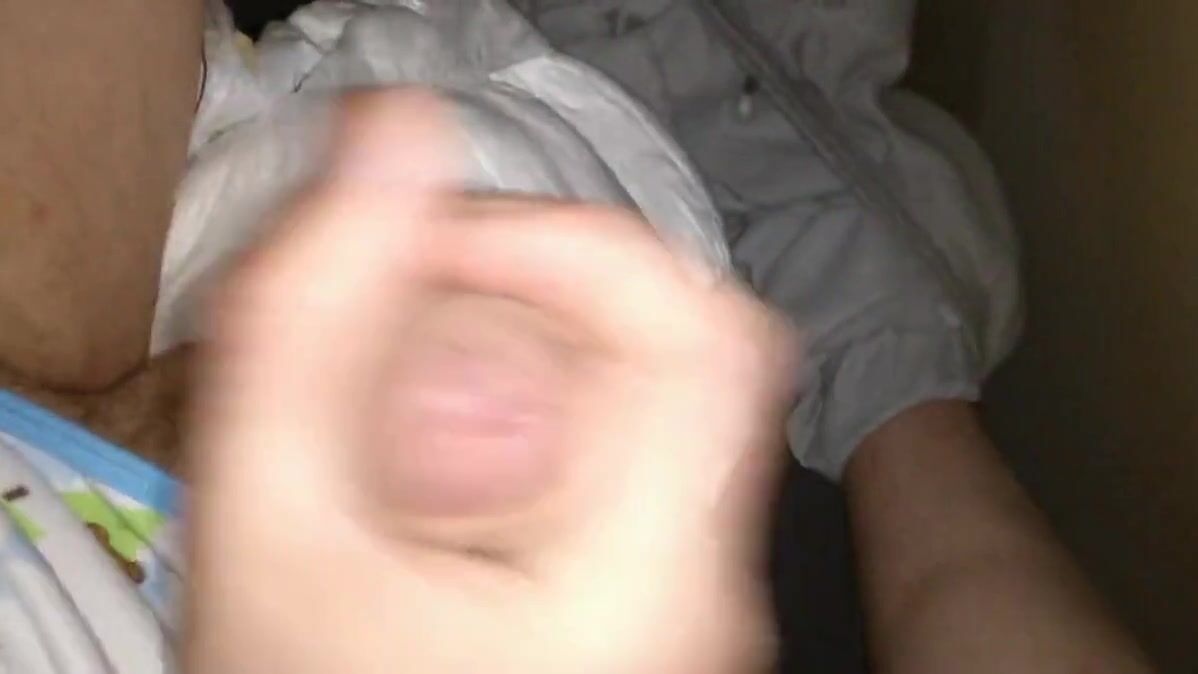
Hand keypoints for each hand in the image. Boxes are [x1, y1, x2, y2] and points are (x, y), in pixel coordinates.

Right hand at [184, 91, 796, 673]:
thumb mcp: (269, 531)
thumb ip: (319, 328)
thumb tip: (396, 153)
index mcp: (648, 577)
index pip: (700, 329)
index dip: (574, 252)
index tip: (446, 261)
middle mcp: (703, 587)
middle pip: (664, 350)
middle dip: (514, 316)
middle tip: (396, 374)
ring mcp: (689, 596)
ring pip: (637, 398)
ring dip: (509, 374)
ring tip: (395, 457)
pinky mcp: (655, 598)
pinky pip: (620, 459)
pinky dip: (521, 432)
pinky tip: (428, 498)